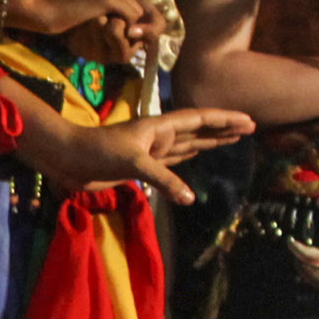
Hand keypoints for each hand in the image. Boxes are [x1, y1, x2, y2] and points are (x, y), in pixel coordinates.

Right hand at [1, 0, 157, 56]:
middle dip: (123, 16)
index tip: (103, 20)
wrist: (41, 8)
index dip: (116, 9)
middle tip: (108, 28)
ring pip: (135, 9)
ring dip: (124, 23)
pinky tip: (107, 33)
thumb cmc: (55, 5)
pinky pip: (131, 17)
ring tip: (106, 31)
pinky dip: (124, 28)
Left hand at [18, 105, 251, 207]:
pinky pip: (173, 162)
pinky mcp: (142, 167)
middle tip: (249, 127)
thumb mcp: (134, 162)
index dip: (223, 119)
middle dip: (221, 129)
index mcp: (159, 127)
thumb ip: (163, 179)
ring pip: (187, 145)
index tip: (247, 120)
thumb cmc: (99, 151)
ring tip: (231, 139)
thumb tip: (190, 198)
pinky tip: (196, 157)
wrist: (69, 160)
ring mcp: (151, 151)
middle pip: (197, 130)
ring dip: (208, 142)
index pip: (199, 120)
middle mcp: (158, 136)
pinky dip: (187, 160)